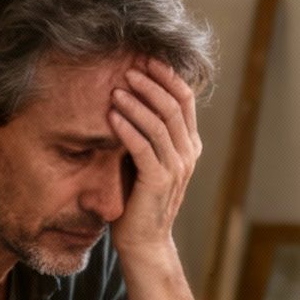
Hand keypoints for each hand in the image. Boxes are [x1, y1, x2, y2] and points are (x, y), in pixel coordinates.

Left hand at [107, 58, 201, 255]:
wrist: (143, 241)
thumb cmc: (138, 198)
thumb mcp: (146, 158)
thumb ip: (145, 132)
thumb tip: (127, 93)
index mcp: (189, 145)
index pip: (185, 99)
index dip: (166, 76)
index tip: (144, 58)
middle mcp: (187, 154)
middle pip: (174, 105)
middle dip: (151, 82)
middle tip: (128, 66)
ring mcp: (176, 168)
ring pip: (160, 123)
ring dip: (137, 102)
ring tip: (116, 88)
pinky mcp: (158, 181)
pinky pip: (143, 146)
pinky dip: (127, 127)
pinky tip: (111, 115)